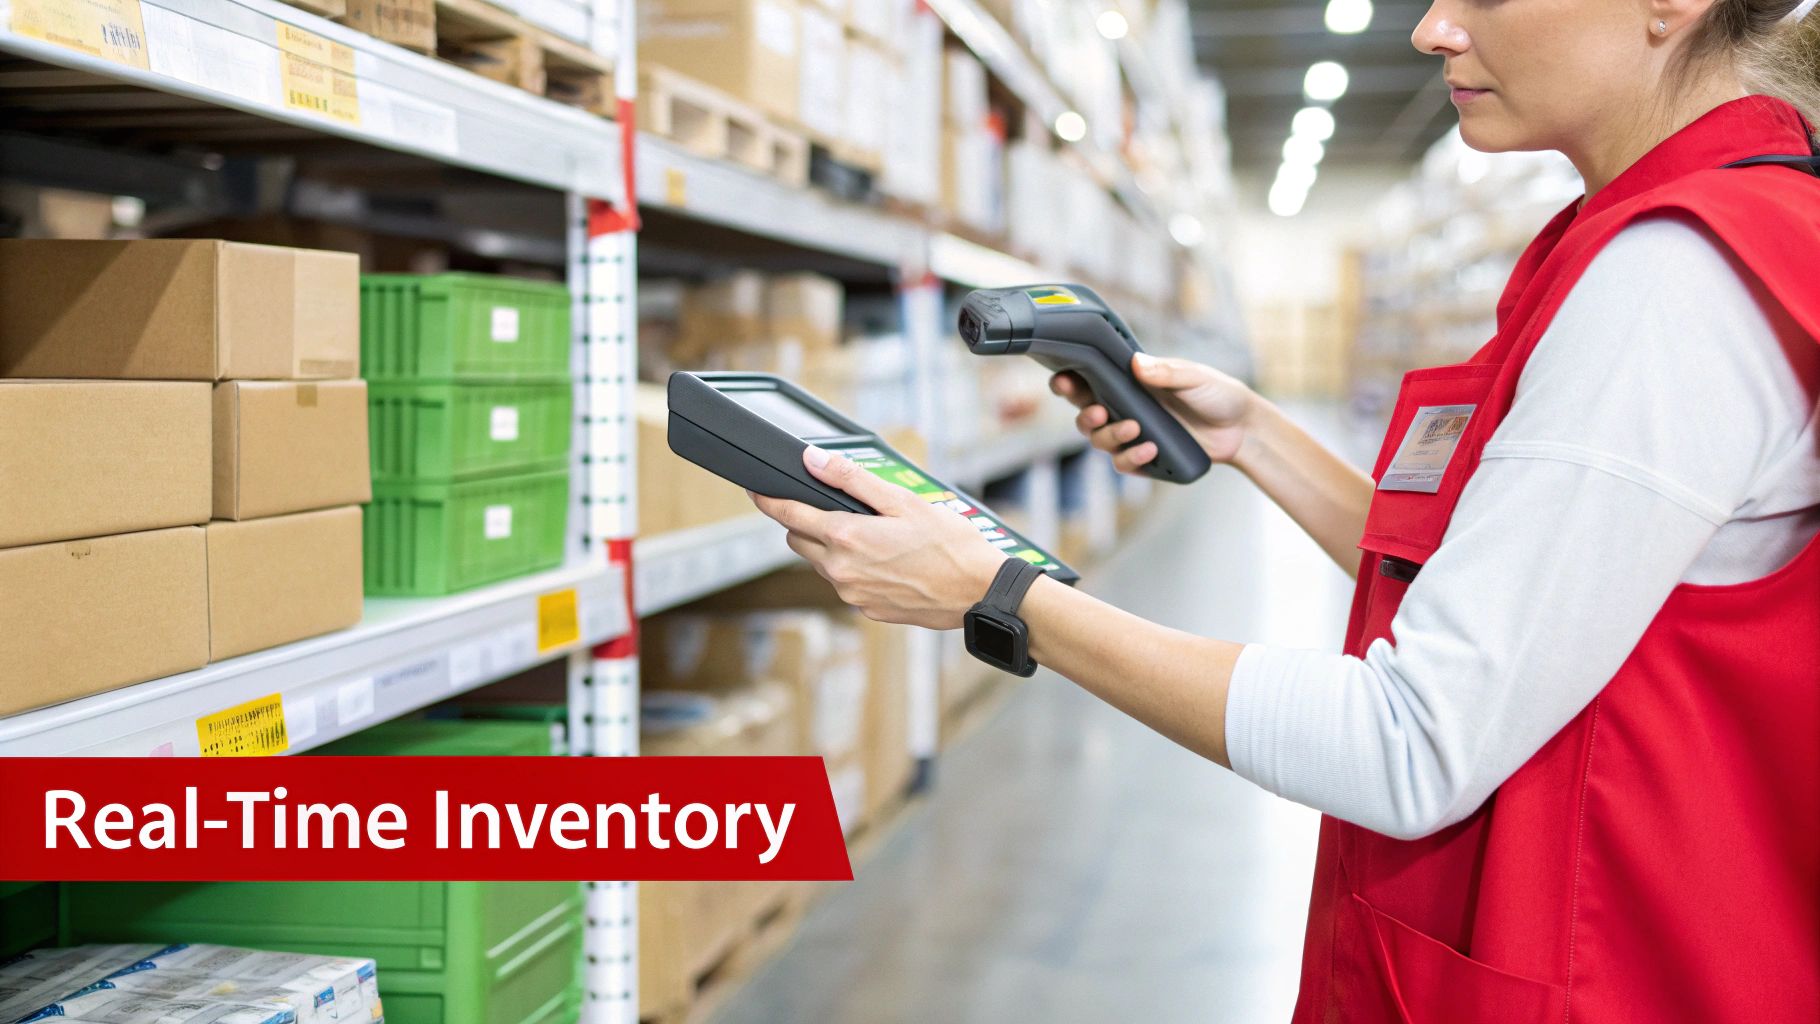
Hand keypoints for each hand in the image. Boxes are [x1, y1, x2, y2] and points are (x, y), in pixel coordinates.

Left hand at [748, 447, 1005, 629]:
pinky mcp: (868, 610)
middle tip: (838, 509)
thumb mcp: (902, 500)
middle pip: (800, 541)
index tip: (756, 491)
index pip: (789, 516)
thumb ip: (851, 479)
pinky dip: (855, 569)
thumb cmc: (949, 544)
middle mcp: (841, 571)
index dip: (768, 500)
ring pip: (822, 564)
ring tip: (875, 536)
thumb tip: (813, 460)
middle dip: (808, 523)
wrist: (978, 592)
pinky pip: (846, 584)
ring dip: (832, 547)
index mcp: (846, 538)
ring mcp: (852, 595)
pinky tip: (887, 561)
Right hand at [1051, 354, 1256, 473]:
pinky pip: (1124, 463)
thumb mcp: (1194, 376)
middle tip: (1098, 412)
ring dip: (1110, 437)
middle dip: (1084, 415)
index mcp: (1130, 383)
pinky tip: (1150, 448)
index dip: (1070, 382)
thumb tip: (1136, 363)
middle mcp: (1126, 408)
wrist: (1241, 428)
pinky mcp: (1145, 458)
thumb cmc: (1217, 394)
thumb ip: (1166, 371)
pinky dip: (1131, 457)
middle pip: (1085, 415)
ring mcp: (1134, 435)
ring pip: (1100, 441)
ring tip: (1134, 429)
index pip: (1090, 381)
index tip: (1064, 380)